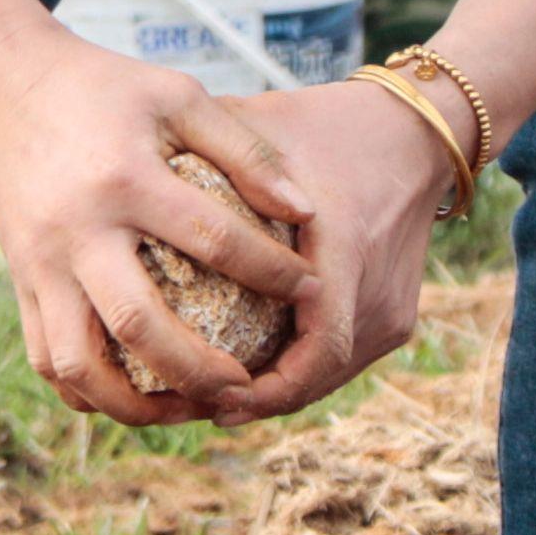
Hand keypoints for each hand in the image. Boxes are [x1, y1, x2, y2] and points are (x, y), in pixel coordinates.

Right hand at [0, 18, 323, 427]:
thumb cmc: (103, 87)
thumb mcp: (177, 95)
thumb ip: (244, 148)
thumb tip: (304, 212)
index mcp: (124, 180)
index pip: (211, 239)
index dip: (270, 271)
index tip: (311, 290)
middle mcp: (78, 231)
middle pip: (138, 326)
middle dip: (199, 371)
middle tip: (246, 387)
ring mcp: (40, 264)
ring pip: (78, 363)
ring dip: (134, 405)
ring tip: (188, 410)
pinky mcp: (20, 282)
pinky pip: (46, 358)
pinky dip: (87, 393)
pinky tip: (133, 399)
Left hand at [214, 74, 461, 415]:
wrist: (412, 135)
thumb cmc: (324, 128)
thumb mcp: (261, 133)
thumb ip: (199, 154)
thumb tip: (123, 182)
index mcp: (346, 253)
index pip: (315, 352)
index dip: (265, 391)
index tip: (211, 401)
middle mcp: (378, 293)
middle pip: (317, 379)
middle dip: (255, 401)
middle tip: (192, 406)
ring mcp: (393, 311)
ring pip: (330, 378)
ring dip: (276, 392)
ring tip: (211, 398)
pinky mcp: (396, 317)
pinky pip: (342, 360)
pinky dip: (298, 372)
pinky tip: (250, 373)